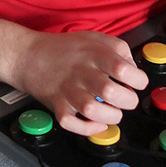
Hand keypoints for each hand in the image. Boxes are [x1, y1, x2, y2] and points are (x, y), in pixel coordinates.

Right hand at [11, 30, 148, 136]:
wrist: (27, 55)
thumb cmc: (63, 49)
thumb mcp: (93, 37)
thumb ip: (118, 48)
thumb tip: (133, 68)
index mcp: (93, 54)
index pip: (124, 70)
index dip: (138, 80)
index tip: (137, 82)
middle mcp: (81, 72)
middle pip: (111, 93)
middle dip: (127, 101)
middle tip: (126, 99)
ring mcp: (67, 90)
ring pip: (93, 111)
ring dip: (110, 116)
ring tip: (112, 111)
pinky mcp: (56, 105)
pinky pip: (72, 124)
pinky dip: (88, 129)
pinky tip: (96, 123)